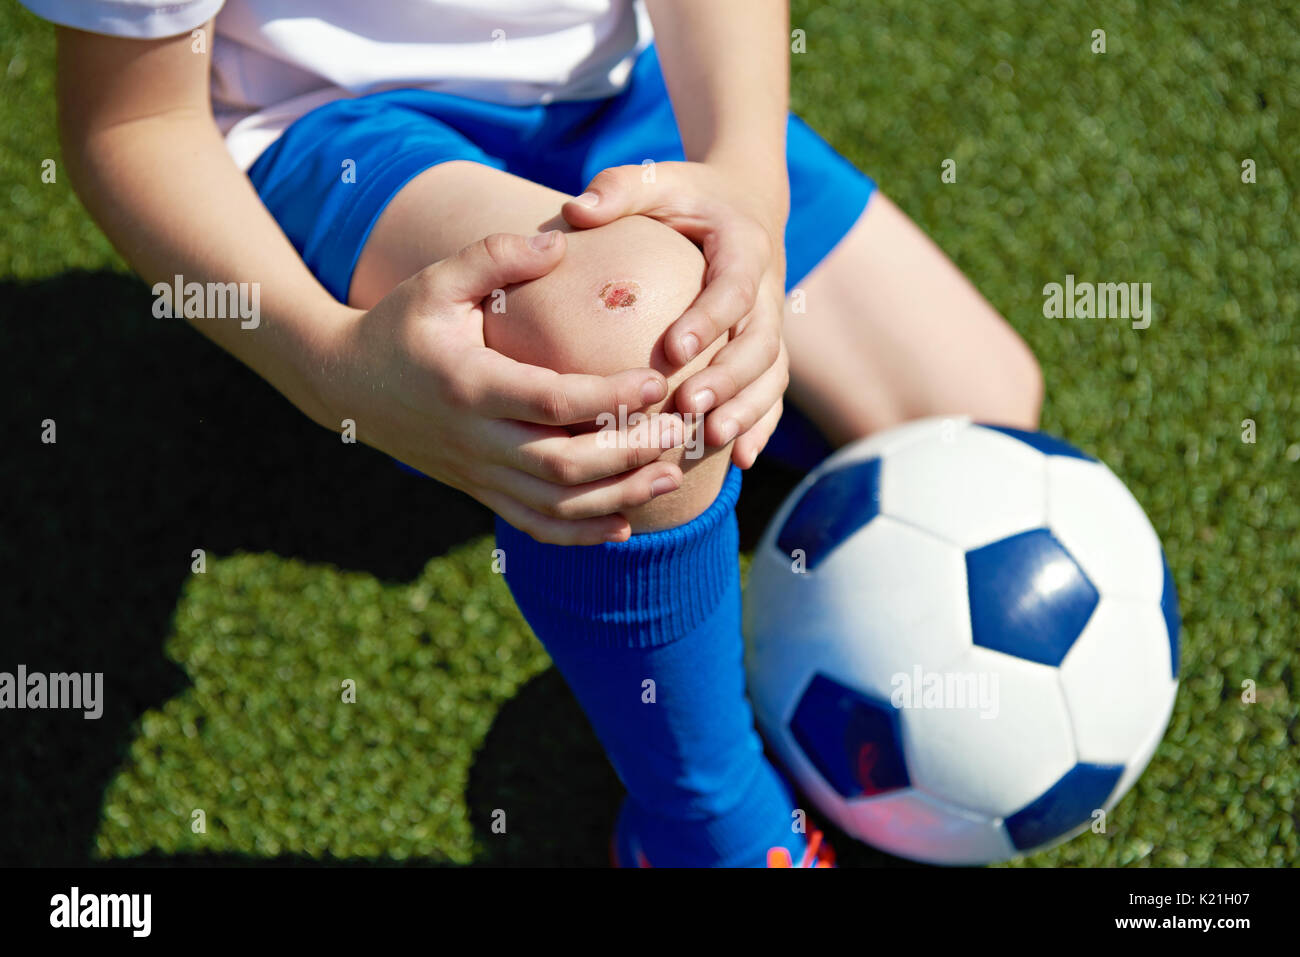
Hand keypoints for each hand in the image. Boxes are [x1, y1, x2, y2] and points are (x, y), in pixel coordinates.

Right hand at [317, 231, 686, 544]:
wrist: (344, 384)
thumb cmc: (400, 323)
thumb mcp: (438, 280)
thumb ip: (495, 256)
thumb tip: (561, 239)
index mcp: (468, 384)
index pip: (553, 401)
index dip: (610, 398)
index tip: (657, 382)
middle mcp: (474, 438)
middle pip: (562, 465)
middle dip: (628, 454)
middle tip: (680, 434)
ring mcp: (476, 472)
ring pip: (554, 505)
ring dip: (616, 498)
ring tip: (668, 479)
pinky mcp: (478, 490)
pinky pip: (533, 524)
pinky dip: (580, 534)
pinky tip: (625, 525)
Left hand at [562, 161, 789, 467]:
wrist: (744, 204)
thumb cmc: (686, 197)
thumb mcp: (657, 181)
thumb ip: (619, 190)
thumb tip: (575, 210)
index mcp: (744, 247)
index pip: (733, 287)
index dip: (709, 320)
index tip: (674, 349)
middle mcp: (767, 290)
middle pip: (761, 342)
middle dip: (730, 379)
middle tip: (690, 406)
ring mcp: (771, 325)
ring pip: (772, 375)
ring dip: (747, 411)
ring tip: (710, 439)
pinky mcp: (768, 350)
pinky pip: (772, 394)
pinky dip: (760, 428)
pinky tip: (737, 462)